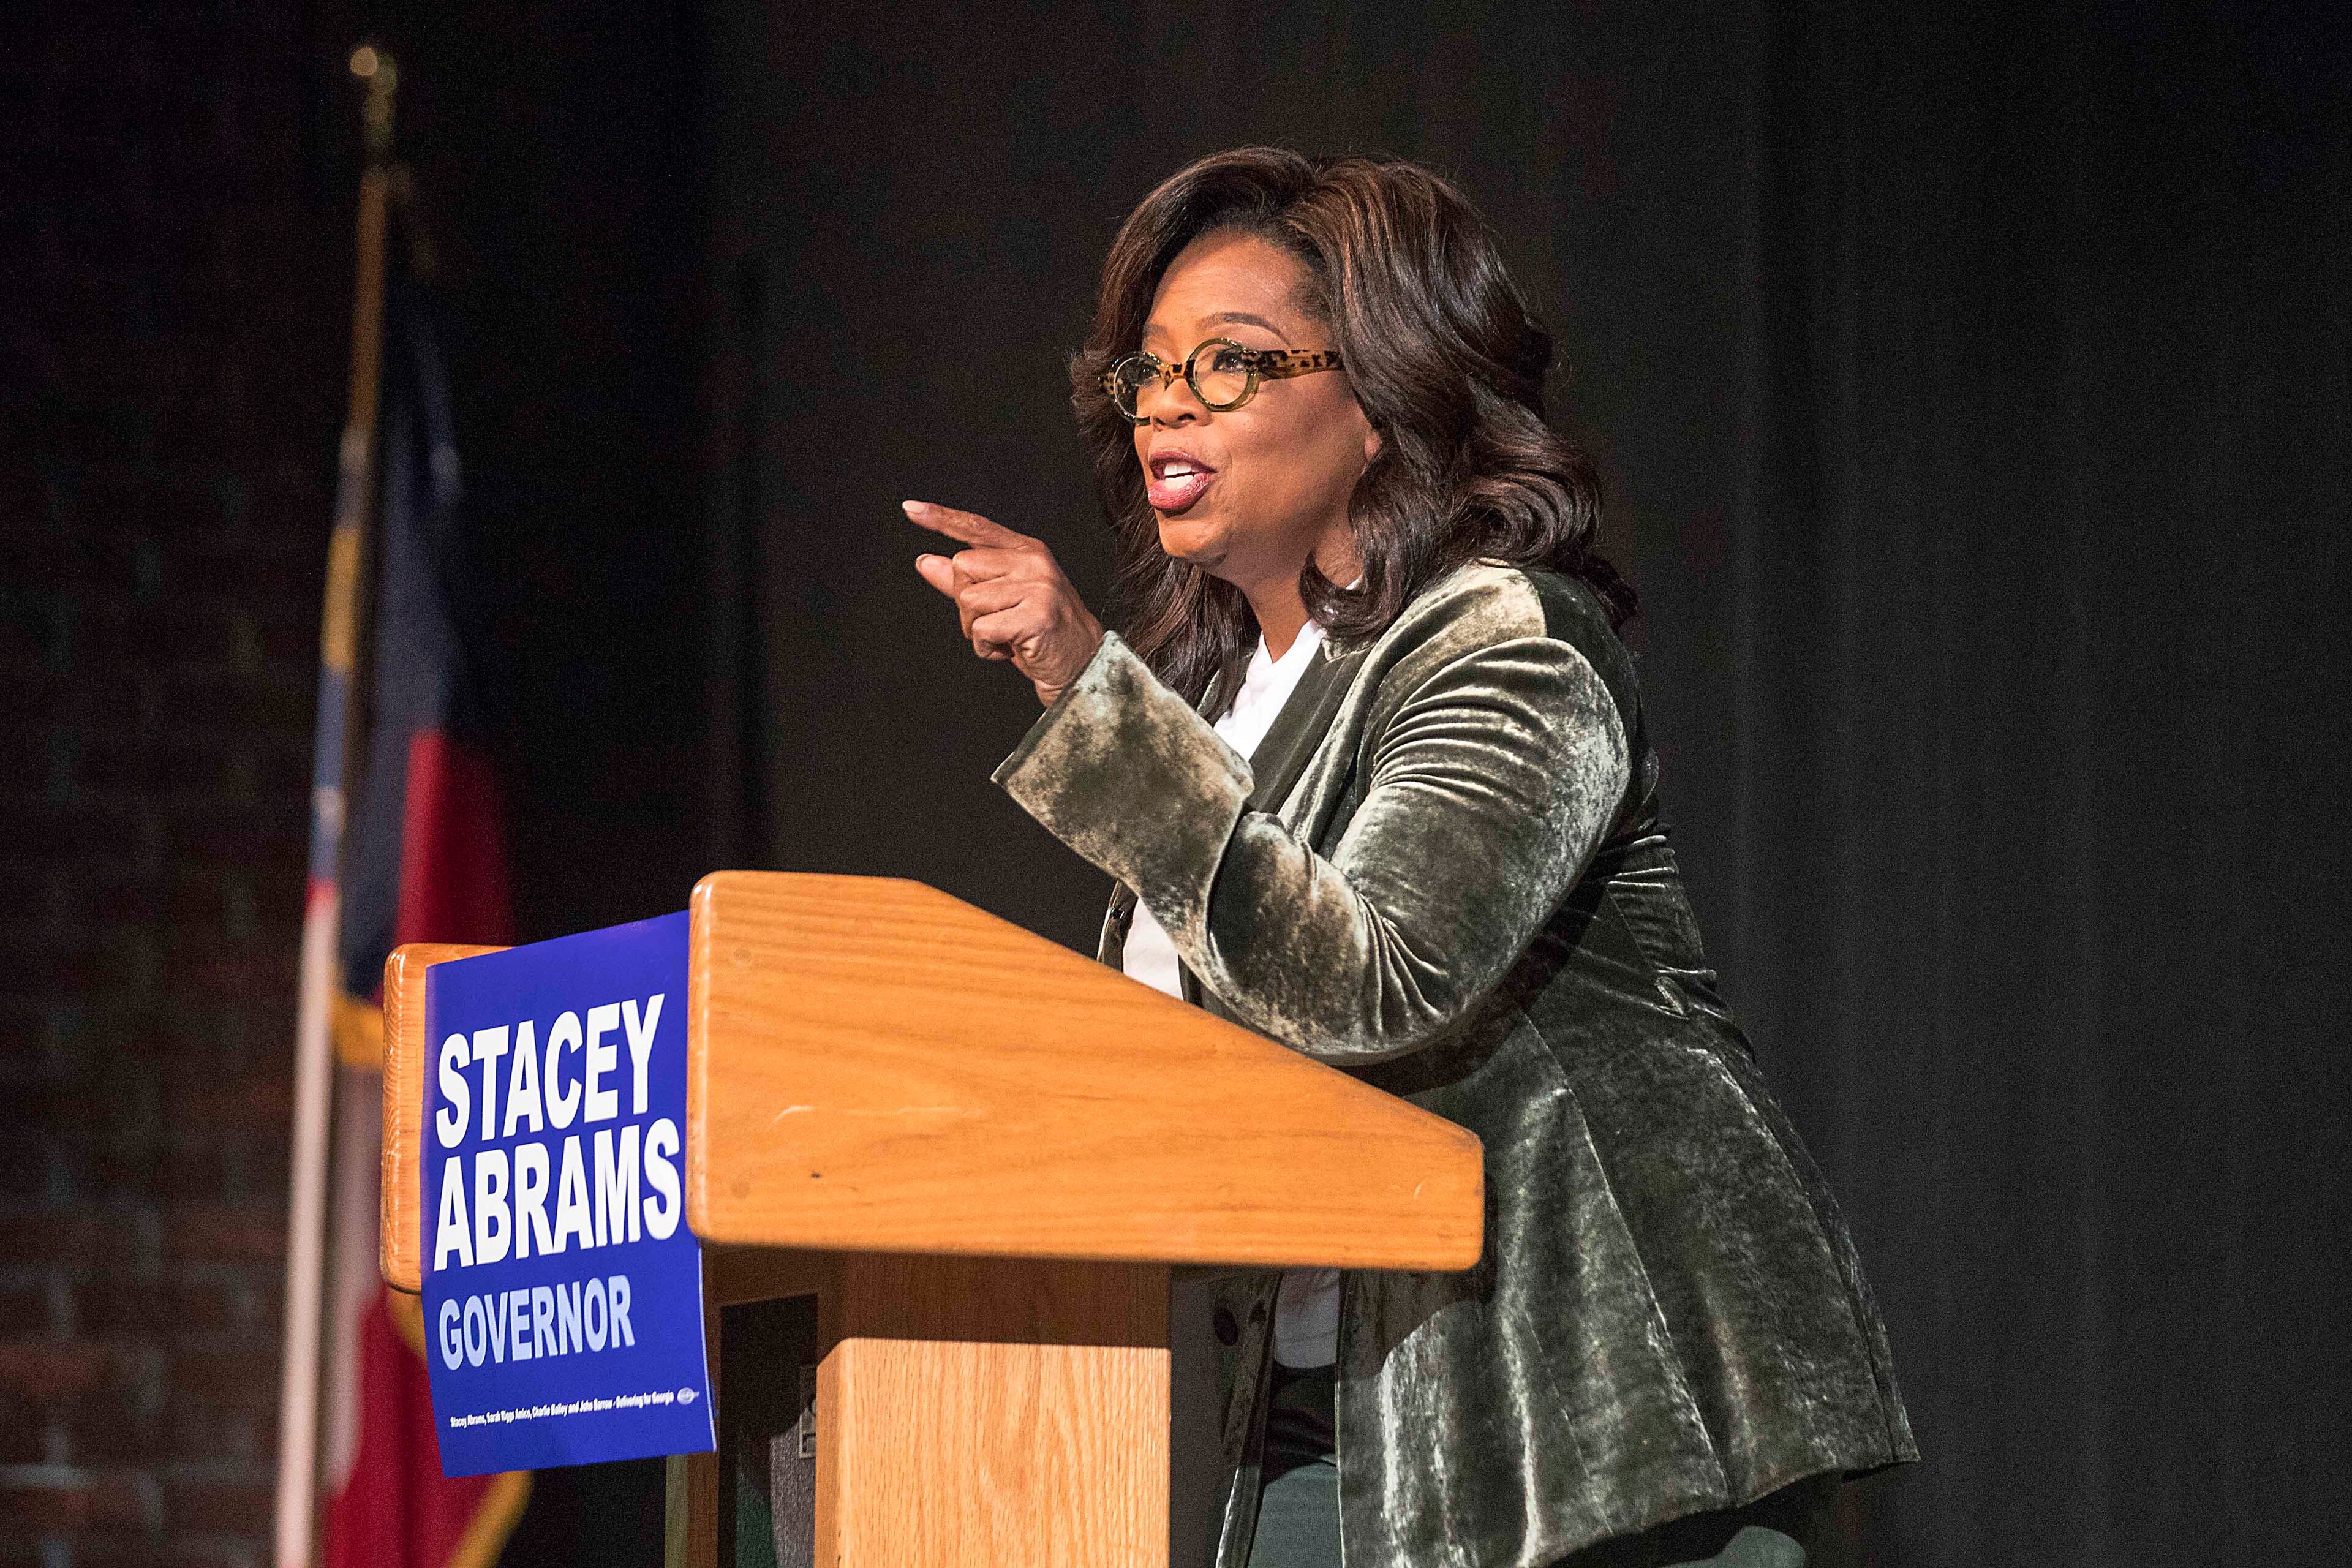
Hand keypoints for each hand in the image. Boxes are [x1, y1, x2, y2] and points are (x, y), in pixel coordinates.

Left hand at [906, 500, 1104, 705]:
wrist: (1082, 666)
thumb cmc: (1038, 633)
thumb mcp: (999, 602)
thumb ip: (963, 581)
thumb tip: (924, 561)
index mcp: (1026, 550)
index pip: (977, 527)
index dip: (942, 518)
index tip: (909, 508)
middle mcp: (1033, 561)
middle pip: (962, 567)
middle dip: (966, 604)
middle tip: (996, 623)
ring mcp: (1037, 586)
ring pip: (968, 601)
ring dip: (976, 630)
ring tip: (1007, 637)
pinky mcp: (1036, 614)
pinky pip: (981, 629)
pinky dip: (987, 648)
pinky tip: (1011, 651)